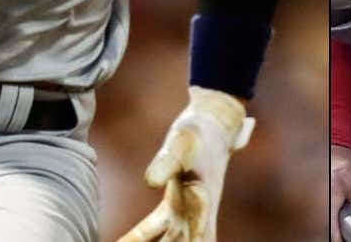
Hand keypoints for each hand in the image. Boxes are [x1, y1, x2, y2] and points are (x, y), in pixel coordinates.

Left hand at [120, 87, 253, 241]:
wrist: (213, 121)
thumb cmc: (199, 131)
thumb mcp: (182, 142)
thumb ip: (166, 161)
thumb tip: (149, 183)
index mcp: (202, 205)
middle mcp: (196, 216)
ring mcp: (186, 214)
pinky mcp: (174, 206)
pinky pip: (152, 231)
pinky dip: (137, 239)